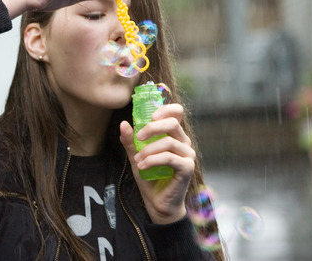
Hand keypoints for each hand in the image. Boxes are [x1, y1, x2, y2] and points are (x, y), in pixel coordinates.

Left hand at [119, 103, 195, 224]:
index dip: (165, 109)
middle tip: (138, 137)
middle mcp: (184, 143)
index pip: (177, 113)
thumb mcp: (137, 157)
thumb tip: (124, 123)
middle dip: (152, 127)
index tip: (150, 116)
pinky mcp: (187, 168)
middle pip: (173, 123)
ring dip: (149, 150)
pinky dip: (152, 160)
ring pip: (169, 141)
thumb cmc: (150, 178)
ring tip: (137, 160)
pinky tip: (142, 166)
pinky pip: (169, 157)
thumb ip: (131, 141)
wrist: (158, 203)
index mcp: (174, 136)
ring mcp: (188, 155)